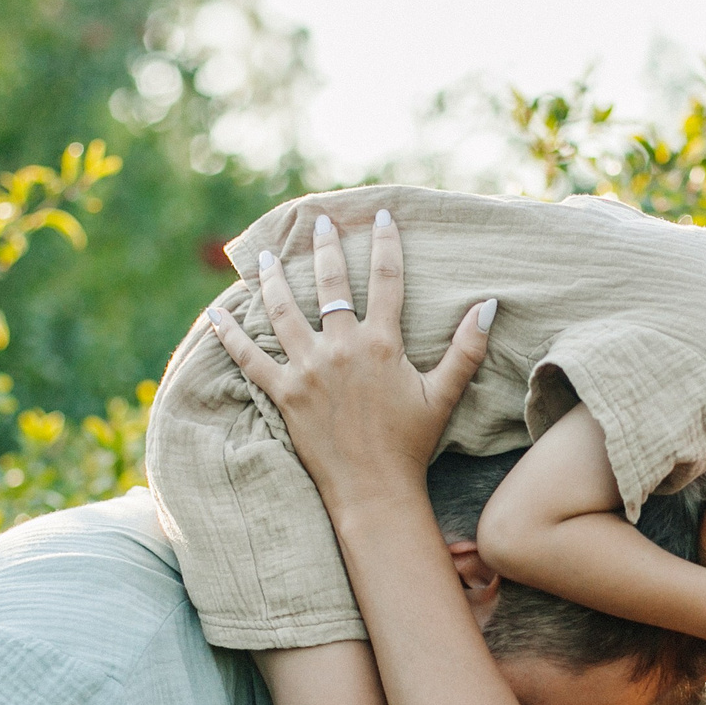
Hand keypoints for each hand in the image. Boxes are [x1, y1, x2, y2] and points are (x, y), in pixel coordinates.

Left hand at [205, 210, 492, 509]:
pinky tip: (216, 314)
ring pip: (284, 310)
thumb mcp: (444, 394)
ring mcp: (308, 369)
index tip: (381, 215)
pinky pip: (249, 357)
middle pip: (330, 284)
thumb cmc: (411, 444)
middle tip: (319, 221)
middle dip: (325, 247)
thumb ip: (466, 348)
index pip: (386, 279)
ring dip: (273, 278)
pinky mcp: (283, 393)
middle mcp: (342, 348)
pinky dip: (230, 334)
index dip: (385, 243)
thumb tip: (489, 305)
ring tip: (265, 255)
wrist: (374, 489)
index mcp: (381, 344)